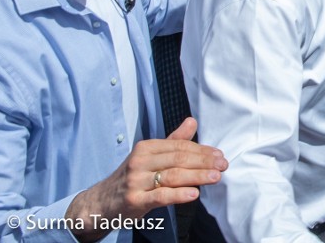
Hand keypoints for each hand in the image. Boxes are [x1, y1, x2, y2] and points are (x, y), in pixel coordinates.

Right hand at [64, 118, 226, 241]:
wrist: (101, 202)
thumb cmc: (132, 177)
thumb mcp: (150, 156)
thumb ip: (173, 140)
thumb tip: (192, 121)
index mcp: (146, 148)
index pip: (180, 146)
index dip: (202, 150)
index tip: (220, 155)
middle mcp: (140, 161)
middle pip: (179, 159)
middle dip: (204, 162)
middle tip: (223, 165)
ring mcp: (136, 181)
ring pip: (172, 176)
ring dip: (197, 176)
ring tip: (215, 177)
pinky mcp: (134, 200)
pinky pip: (160, 196)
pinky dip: (179, 195)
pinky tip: (194, 194)